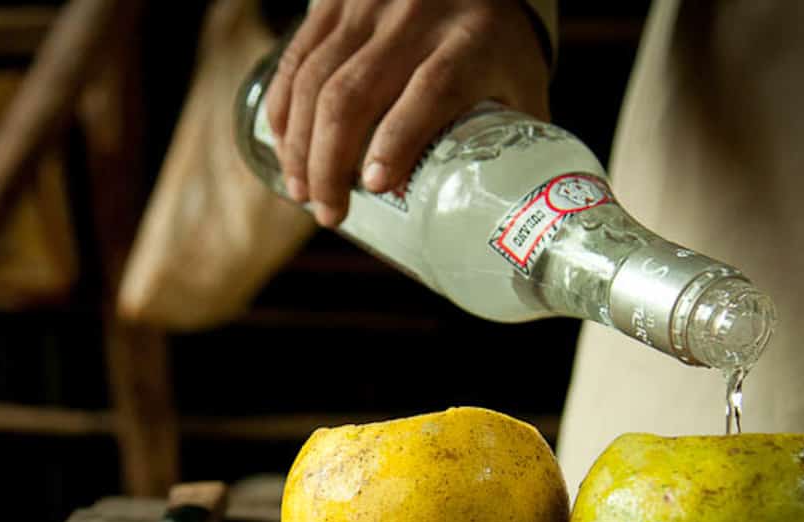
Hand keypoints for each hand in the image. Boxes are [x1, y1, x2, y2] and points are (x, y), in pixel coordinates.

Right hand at [263, 0, 550, 227]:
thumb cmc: (499, 45)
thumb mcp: (520, 87)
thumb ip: (510, 145)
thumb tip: (495, 219)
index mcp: (471, 41)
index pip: (430, 90)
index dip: (398, 141)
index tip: (375, 186)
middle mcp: (416, 17)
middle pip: (356, 94)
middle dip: (330, 163)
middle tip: (329, 212)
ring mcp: (369, 6)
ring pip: (317, 80)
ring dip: (300, 144)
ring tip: (302, 192)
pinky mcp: (335, 2)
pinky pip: (297, 56)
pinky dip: (284, 106)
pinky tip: (282, 144)